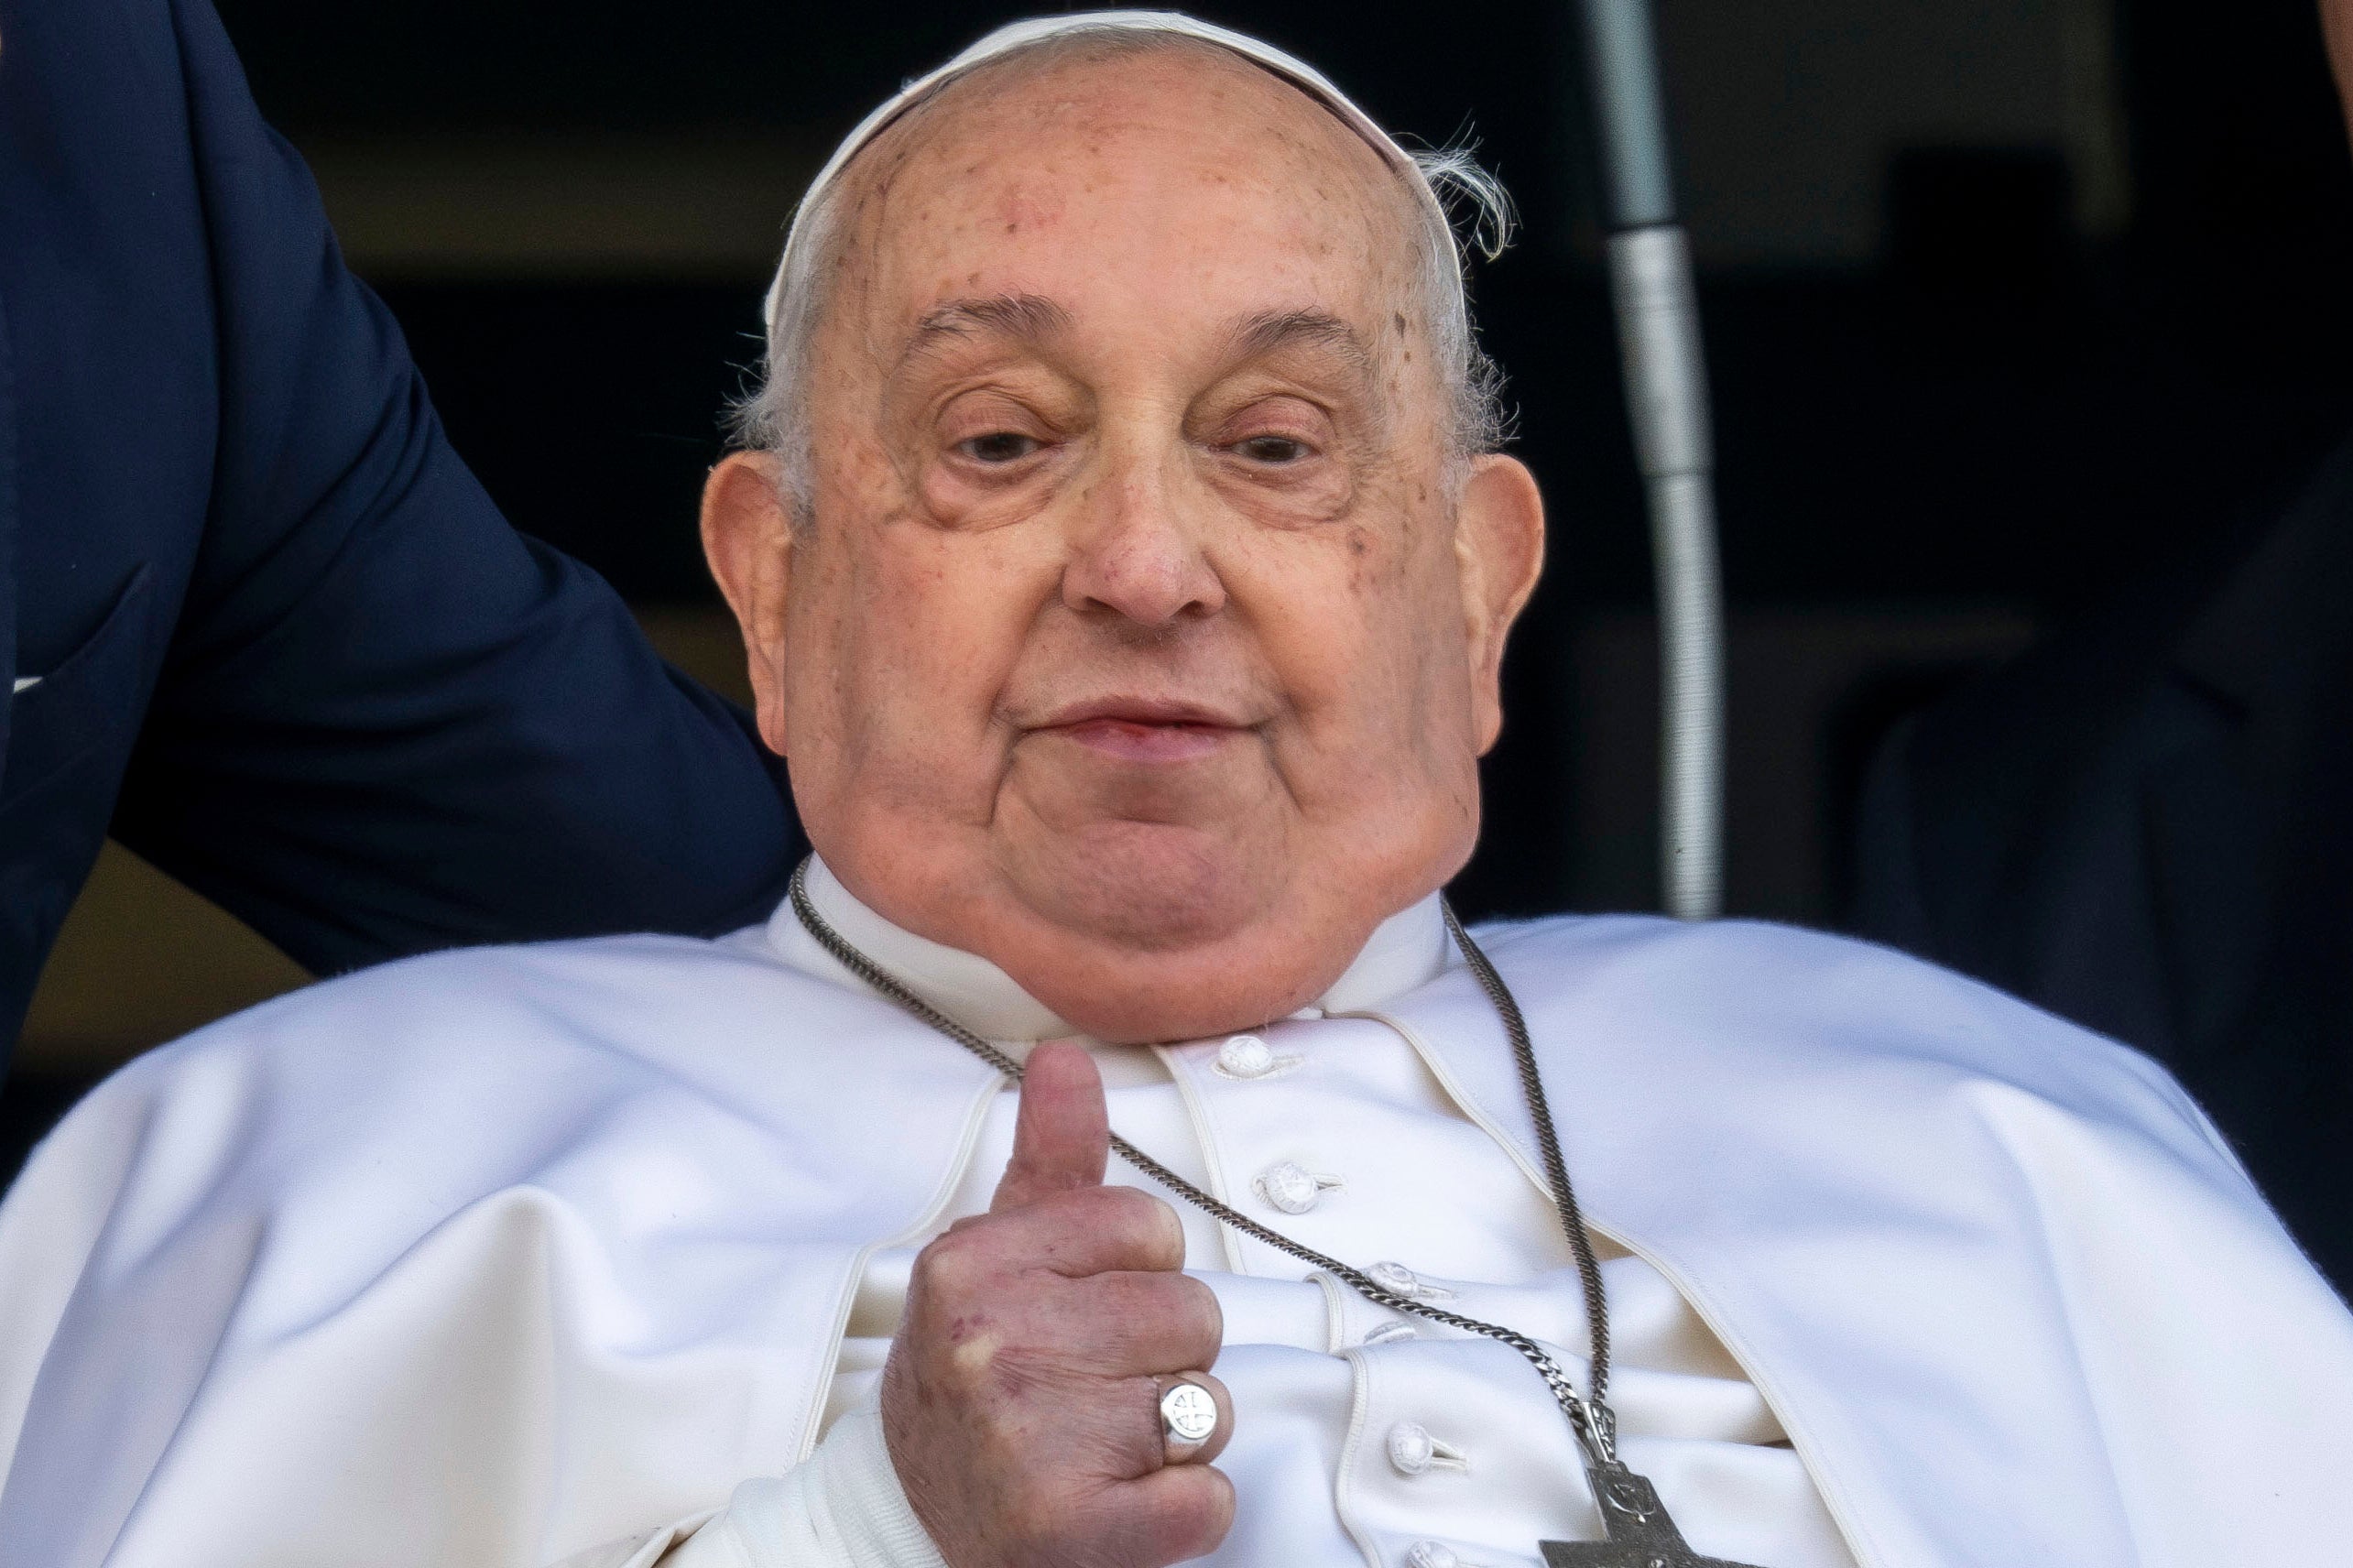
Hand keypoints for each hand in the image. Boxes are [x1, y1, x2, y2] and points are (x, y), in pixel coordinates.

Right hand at [881, 1043, 1234, 1567]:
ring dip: (1175, 1436)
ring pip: (1210, 1406)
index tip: (1085, 1310)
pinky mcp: (1070, 1530)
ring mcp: (1031, 1440)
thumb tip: (1065, 1057)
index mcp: (974, 1264)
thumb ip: (1047, 1158)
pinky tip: (1125, 1500)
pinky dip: (1184, 1511)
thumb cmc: (966, 1383)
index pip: (1151, 1226)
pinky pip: (1204, 1502)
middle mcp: (995, 1344)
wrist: (906, 1520)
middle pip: (1191, 1314)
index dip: (1138, 1273)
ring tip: (1102, 1445)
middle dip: (1161, 1356)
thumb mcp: (993, 1258)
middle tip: (1092, 1387)